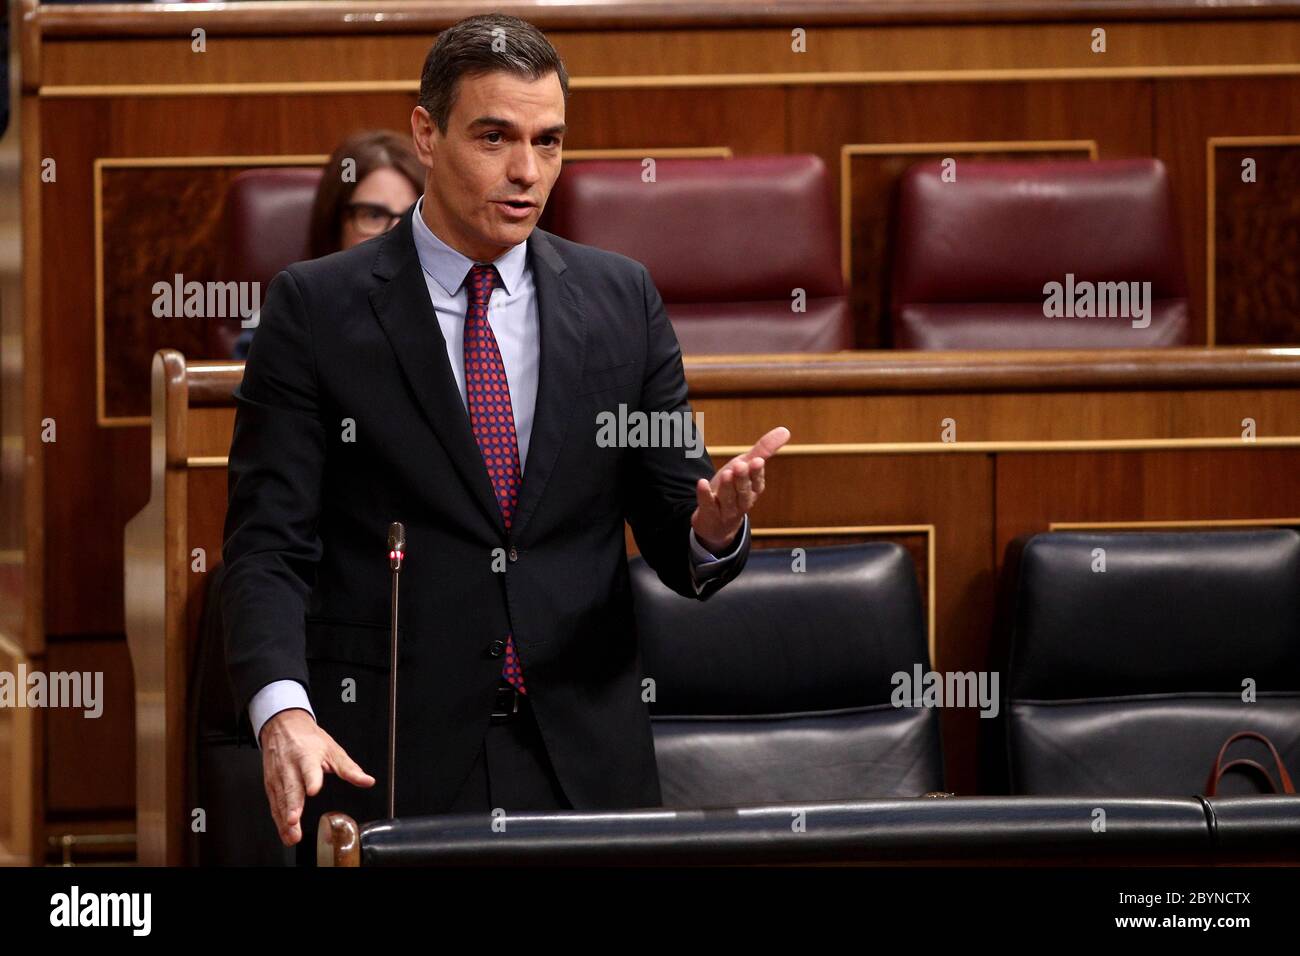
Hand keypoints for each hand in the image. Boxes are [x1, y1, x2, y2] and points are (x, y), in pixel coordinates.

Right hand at [260, 708, 374, 846]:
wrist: (283, 727)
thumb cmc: (309, 739)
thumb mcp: (333, 749)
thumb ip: (349, 769)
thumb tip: (367, 781)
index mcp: (307, 756)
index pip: (310, 768)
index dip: (312, 779)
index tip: (313, 790)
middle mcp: (290, 767)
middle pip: (291, 788)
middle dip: (292, 806)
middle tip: (294, 821)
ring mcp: (278, 776)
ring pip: (280, 800)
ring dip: (284, 819)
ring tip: (291, 835)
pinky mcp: (270, 784)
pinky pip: (274, 804)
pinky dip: (278, 820)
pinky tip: (285, 832)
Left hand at [691, 426, 789, 552]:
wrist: (716, 522)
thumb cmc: (734, 488)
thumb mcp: (746, 467)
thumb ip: (763, 450)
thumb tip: (785, 430)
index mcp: (753, 490)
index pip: (757, 483)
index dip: (757, 473)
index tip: (757, 461)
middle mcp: (742, 502)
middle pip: (744, 491)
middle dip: (743, 479)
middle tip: (740, 465)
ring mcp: (726, 511)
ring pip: (728, 499)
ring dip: (727, 487)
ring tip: (726, 473)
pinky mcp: (709, 514)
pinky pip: (708, 505)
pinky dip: (705, 495)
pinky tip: (702, 483)